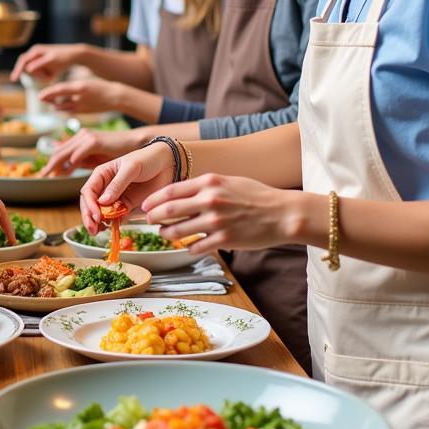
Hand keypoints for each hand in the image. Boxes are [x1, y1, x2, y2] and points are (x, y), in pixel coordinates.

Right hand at [10, 43, 80, 81]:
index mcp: (35, 51)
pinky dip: (46, 76)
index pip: (22, 61)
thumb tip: (27, 69)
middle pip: (28, 69)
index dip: (16, 70)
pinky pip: (40, 74)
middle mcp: (35, 53)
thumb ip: (39, 65)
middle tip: (48, 77)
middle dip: (37, 75)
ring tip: (53, 74)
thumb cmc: (63, 57)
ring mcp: (38, 59)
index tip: (13, 80)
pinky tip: (53, 75)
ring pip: (34, 73)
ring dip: (42, 76)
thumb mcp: (51, 61)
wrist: (75, 55)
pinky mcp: (43, 64)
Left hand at [38, 77, 123, 113]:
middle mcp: (79, 97)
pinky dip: (62, 109)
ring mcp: (81, 106)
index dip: (48, 93)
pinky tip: (58, 107)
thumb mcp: (86, 82)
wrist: (114, 97)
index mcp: (80, 86)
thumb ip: (72, 86)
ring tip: (48, 101)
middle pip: (59, 99)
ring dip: (54, 105)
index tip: (39, 95)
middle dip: (48, 99)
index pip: (60, 89)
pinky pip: (68, 111)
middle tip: (40, 98)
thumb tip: (58, 89)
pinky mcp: (83, 112)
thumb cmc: (99, 87)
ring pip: (62, 107)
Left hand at [41, 128, 146, 175]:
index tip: (44, 174)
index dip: (51, 163)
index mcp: (80, 140)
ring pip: (66, 152)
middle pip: (59, 151)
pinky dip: (72, 162)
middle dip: (49, 165)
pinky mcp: (95, 141)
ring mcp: (87, 137)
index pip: (60, 151)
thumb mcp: (95, 158)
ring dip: (56, 164)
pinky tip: (67, 170)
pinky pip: (79, 153)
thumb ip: (80, 162)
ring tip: (49, 175)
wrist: (134, 142)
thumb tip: (65, 168)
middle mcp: (81, 136)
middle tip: (42, 176)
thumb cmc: (116, 152)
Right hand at [79, 142, 176, 233]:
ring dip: (98, 223)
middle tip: (93, 229)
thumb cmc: (147, 159)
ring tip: (99, 232)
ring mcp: (116, 198)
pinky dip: (112, 224)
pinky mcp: (126, 206)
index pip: (88, 191)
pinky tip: (112, 228)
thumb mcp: (131, 168)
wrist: (167, 164)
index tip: (97, 215)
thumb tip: (102, 201)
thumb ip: (117, 184)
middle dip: (89, 217)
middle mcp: (106, 187)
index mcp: (102, 174)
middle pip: (90, 204)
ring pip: (101, 213)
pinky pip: (116, 217)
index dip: (89, 204)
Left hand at [142, 173, 298, 254]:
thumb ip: (204, 187)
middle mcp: (210, 200)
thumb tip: (179, 194)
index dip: (153, 200)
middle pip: (168, 211)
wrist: (283, 214)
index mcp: (209, 183)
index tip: (146, 206)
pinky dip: (189, 247)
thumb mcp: (228, 181)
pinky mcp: (224, 240)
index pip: (170, 191)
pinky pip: (195, 247)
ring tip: (165, 234)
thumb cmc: (256, 196)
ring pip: (177, 232)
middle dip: (153, 217)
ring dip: (167, 234)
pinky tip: (190, 245)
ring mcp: (216, 222)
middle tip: (148, 221)